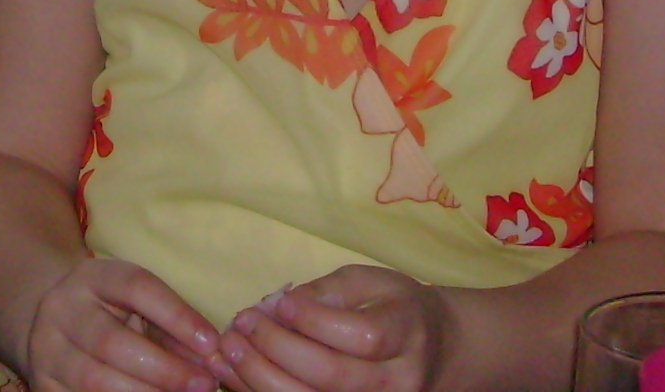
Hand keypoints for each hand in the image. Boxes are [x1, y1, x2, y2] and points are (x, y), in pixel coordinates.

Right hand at [25, 256, 226, 391]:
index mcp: (92, 278)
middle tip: (204, 385)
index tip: (212, 343)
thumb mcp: (140, 308)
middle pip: (111, 341)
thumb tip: (213, 360)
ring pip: (95, 380)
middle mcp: (61, 309)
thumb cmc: (112, 314)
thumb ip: (174, 329)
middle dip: (164, 370)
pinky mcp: (42, 386)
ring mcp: (46, 350)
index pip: (136, 288)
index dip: (177, 316)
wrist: (55, 326)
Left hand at [216, 268, 453, 391]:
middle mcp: (397, 382)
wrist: (437, 353)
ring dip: (259, 378)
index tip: (278, 303)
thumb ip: (328, 291)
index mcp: (406, 335)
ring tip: (228, 349)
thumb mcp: (373, 282)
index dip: (314, 322)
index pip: (361, 338)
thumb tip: (278, 306)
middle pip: (330, 377)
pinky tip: (234, 374)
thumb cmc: (397, 309)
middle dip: (276, 349)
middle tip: (241, 323)